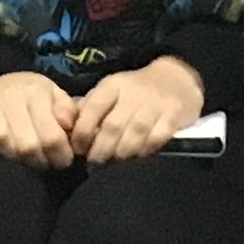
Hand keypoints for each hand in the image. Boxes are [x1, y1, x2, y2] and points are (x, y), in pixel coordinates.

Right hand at [0, 69, 79, 166]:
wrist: (0, 80)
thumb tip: (67, 126)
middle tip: (43, 161)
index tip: (62, 160)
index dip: (60, 156)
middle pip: (26, 145)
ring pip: (0, 142)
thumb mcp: (56, 97)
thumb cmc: (33, 97)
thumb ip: (69, 112)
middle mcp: (9, 95)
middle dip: (39, 161)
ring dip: (13, 156)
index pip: (51, 137)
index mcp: (35, 91)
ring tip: (22, 156)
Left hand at [67, 54, 205, 163]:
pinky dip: (145, 150)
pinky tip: (138, 157)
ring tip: (114, 163)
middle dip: (101, 149)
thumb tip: (67, 131)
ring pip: (135, 133)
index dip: (83, 131)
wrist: (176, 79)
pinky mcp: (173, 114)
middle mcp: (133, 93)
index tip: (78, 149)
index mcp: (112, 86)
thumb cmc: (135, 91)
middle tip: (94, 163)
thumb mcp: (110, 91)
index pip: (93, 108)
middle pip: (113, 125)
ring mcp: (155, 103)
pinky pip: (157, 137)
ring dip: (122, 153)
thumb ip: (89, 109)